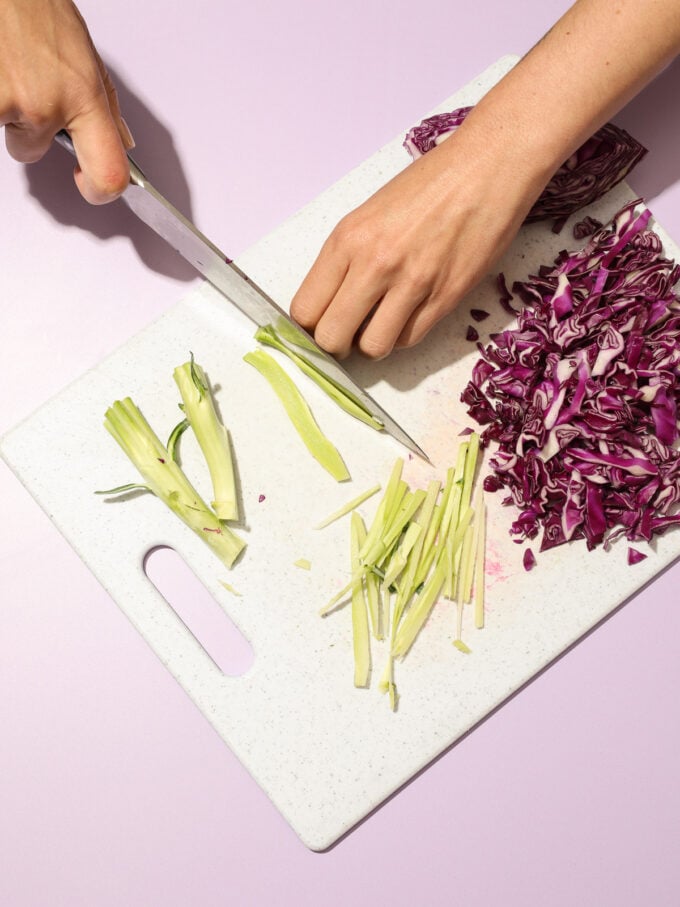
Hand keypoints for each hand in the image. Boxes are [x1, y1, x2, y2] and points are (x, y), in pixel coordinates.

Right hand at [0, 0, 133, 203]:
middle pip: (33, 152)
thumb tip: (122, 145)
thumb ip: (105, 107)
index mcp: (84, 96)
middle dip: (28, 129)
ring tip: (10, 68)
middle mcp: (45, 105)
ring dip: (6, 109)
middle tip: (26, 86)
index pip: (108, 173)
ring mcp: (8, 103)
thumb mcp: (85, 55)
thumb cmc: (37, 9)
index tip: (90, 184)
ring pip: (7, 133)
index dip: (99, 190)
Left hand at [290, 125, 537, 359]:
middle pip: (331, 338)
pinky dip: (404, 334)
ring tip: (381, 322)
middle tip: (347, 333)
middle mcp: (375, 264)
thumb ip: (346, 257)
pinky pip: (409, 340)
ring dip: (373, 342)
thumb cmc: (432, 182)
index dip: (309, 324)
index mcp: (348, 239)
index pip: (304, 310)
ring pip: (372, 348)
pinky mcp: (445, 298)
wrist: (489, 167)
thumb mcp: (370, 213)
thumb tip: (329, 301)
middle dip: (335, 343)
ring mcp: (411, 284)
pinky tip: (408, 313)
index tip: (319, 323)